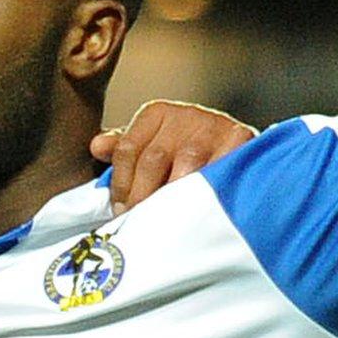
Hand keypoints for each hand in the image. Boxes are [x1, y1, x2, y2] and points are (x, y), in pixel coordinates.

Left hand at [91, 99, 256, 208]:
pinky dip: (204, 194)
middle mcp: (184, 115)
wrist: (237, 147)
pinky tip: (194, 212)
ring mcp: (213, 126)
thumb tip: (97, 147)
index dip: (120, 185)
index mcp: (156, 113)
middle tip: (137, 223)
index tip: (119, 211)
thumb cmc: (184, 150)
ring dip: (171, 200)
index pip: (127, 149)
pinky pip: (218, 171)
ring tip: (163, 223)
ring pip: (184, 168)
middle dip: (141, 196)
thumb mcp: (152, 145)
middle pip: (153, 159)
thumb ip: (124, 148)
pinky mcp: (240, 139)